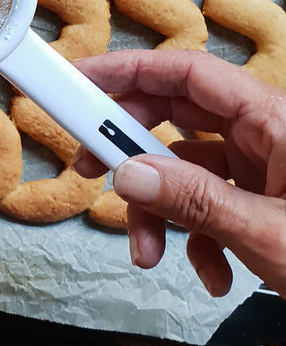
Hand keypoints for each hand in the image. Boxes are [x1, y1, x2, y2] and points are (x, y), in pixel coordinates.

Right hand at [73, 49, 285, 297]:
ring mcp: (267, 168)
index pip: (188, 72)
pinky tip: (213, 276)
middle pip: (178, 116)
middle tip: (88, 169)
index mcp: (275, 120)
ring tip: (150, 256)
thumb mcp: (268, 234)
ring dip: (160, 211)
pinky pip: (211, 202)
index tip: (79, 82)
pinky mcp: (266, 200)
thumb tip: (128, 174)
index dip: (129, 69)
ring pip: (188, 168)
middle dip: (132, 150)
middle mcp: (268, 134)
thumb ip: (194, 202)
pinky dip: (196, 237)